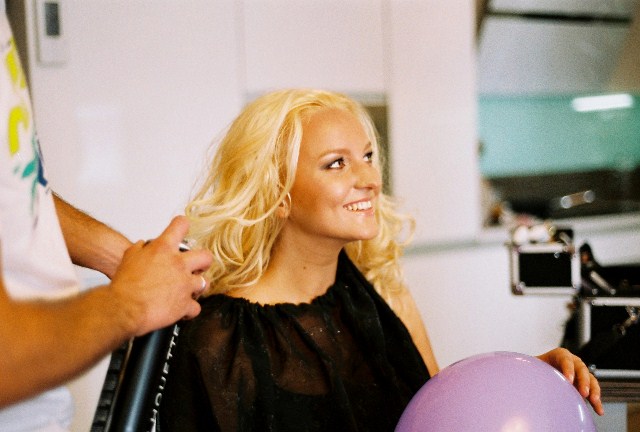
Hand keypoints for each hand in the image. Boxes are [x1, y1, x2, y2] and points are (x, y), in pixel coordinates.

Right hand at [109, 216, 212, 335]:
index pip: (180, 225)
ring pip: (204, 283)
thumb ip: (140, 249)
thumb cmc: (124, 285)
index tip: (183, 229)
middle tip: (197, 267)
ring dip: (197, 287)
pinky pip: (196, 307)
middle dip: (203, 262)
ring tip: (187, 290)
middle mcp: (178, 265)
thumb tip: (144, 246)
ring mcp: (184, 285)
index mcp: (163, 249)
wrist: (123, 308)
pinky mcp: (185, 304)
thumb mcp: (129, 257)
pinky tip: (182, 310)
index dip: (182, 226)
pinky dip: (189, 310)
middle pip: (206, 257)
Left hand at [536, 347, 603, 415]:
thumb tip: (521, 373)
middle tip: (583, 393)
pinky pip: (593, 391)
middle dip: (583, 381)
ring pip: (591, 379)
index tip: (569, 380)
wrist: (541, 373)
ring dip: (594, 390)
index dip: (568, 368)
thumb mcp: (533, 365)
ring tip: (594, 401)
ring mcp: (580, 373)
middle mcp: (573, 362)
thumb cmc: (536, 368)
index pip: (565, 359)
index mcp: (560, 355)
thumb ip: (530, 368)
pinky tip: (599, 411)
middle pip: (581, 369)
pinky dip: (596, 401)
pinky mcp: (584, 385)